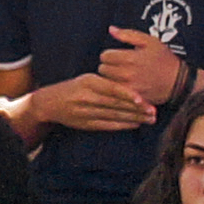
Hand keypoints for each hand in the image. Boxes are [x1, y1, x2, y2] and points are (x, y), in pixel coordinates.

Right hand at [24, 69, 158, 131]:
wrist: (49, 102)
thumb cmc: (74, 88)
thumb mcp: (87, 78)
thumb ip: (107, 82)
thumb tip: (132, 87)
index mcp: (88, 82)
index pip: (112, 89)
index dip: (128, 96)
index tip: (143, 100)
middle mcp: (86, 97)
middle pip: (116, 104)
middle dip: (137, 109)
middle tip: (153, 112)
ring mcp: (85, 112)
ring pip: (114, 116)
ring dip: (133, 118)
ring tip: (149, 119)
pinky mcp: (85, 124)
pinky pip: (107, 125)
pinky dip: (122, 125)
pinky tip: (135, 124)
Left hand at [96, 24, 184, 108]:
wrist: (178, 81)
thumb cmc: (164, 60)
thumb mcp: (150, 41)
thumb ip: (128, 35)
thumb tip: (111, 29)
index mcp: (131, 58)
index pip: (105, 56)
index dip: (109, 54)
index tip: (116, 56)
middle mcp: (128, 74)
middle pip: (102, 69)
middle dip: (108, 66)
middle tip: (119, 66)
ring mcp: (128, 88)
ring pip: (106, 82)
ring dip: (110, 78)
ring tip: (121, 76)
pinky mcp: (130, 99)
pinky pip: (113, 93)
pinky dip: (115, 89)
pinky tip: (123, 86)